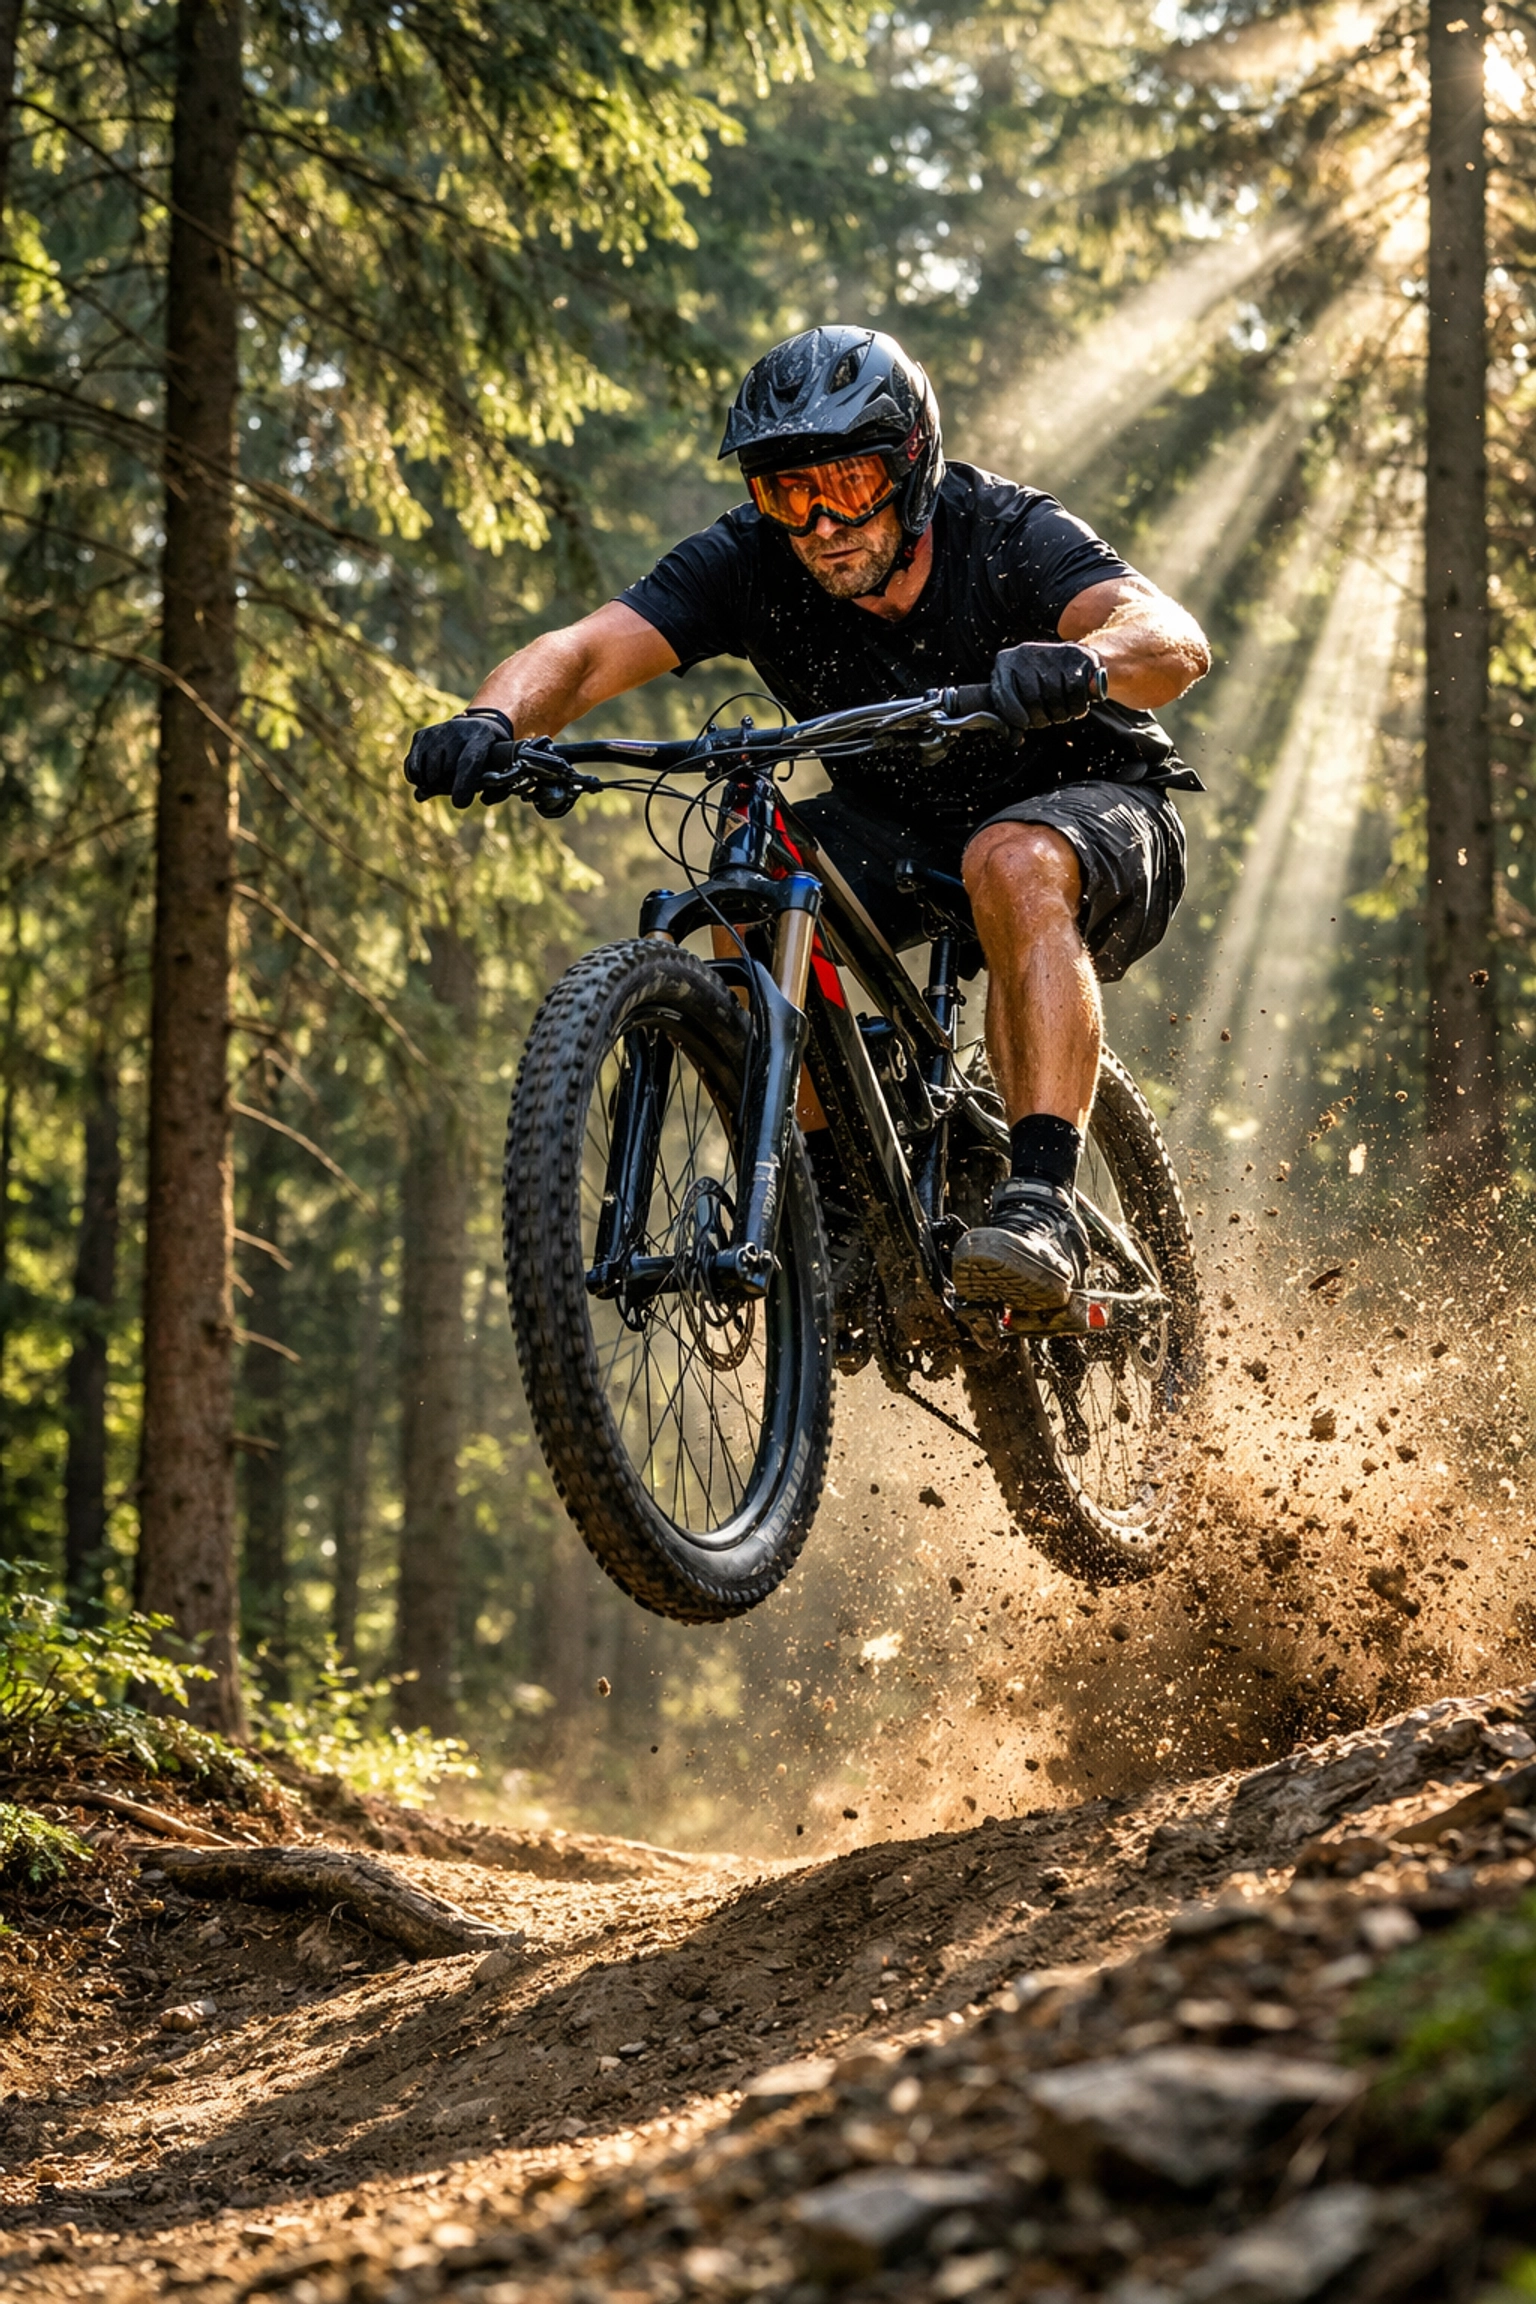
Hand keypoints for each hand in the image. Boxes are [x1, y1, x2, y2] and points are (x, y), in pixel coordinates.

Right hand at [403, 711, 512, 807]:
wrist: (477, 726)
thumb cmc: (491, 756)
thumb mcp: (501, 768)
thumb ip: (492, 791)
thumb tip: (459, 804)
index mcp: (482, 736)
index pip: (469, 761)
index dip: (463, 784)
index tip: (460, 803)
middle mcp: (457, 730)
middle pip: (446, 770)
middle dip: (450, 787)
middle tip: (457, 788)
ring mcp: (436, 731)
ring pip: (428, 773)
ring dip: (434, 785)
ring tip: (445, 781)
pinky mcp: (421, 735)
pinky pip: (412, 768)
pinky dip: (418, 780)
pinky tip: (428, 779)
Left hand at [989, 642, 1103, 731]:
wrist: (1073, 663)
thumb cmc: (1040, 685)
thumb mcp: (1020, 698)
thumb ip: (1013, 719)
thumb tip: (1014, 740)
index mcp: (1005, 662)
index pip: (1003, 692)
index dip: (1013, 713)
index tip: (1024, 724)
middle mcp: (1025, 653)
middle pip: (1032, 698)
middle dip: (1040, 717)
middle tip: (1046, 719)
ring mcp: (1050, 653)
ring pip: (1055, 696)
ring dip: (1060, 714)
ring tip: (1060, 711)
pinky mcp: (1075, 656)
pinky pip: (1075, 691)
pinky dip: (1076, 707)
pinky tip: (1074, 706)